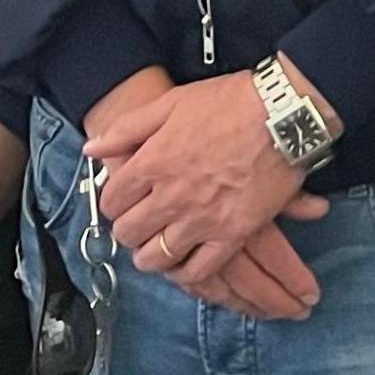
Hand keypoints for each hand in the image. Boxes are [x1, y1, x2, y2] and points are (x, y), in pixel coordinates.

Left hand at [88, 72, 333, 311]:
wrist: (283, 113)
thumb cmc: (229, 102)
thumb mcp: (172, 103)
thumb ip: (128, 128)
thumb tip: (92, 148)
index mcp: (152, 162)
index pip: (112, 200)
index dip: (113, 203)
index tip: (123, 202)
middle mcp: (171, 196)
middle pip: (128, 232)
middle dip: (127, 231)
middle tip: (138, 225)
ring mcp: (201, 219)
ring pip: (157, 257)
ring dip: (150, 256)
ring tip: (156, 249)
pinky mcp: (232, 234)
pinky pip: (199, 270)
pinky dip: (186, 272)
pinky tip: (186, 263)